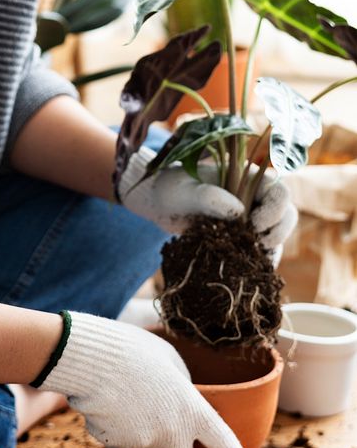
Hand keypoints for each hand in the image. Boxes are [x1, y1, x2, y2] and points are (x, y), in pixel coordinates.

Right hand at [37, 312, 246, 447]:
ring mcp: (143, 443)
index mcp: (192, 409)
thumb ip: (181, 384)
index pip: (223, 445)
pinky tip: (106, 401)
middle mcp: (172, 433)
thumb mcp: (169, 358)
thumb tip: (180, 398)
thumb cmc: (133, 348)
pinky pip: (118, 441)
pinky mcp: (117, 446)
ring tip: (122, 395)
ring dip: (135, 432)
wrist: (91, 355)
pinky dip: (114, 428)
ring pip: (142, 447)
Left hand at [118, 149, 297, 251]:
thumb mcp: (183, 190)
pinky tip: (250, 270)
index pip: (278, 190)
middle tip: (256, 244)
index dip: (275, 209)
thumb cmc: (170, 189)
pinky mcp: (243, 238)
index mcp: (245, 177)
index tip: (254, 223)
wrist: (160, 205)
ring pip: (278, 234)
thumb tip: (238, 210)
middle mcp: (254, 197)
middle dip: (278, 231)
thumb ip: (207, 196)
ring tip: (251, 258)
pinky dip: (261, 261)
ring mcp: (251, 218)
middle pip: (286, 213)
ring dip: (271, 248)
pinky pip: (263, 251)